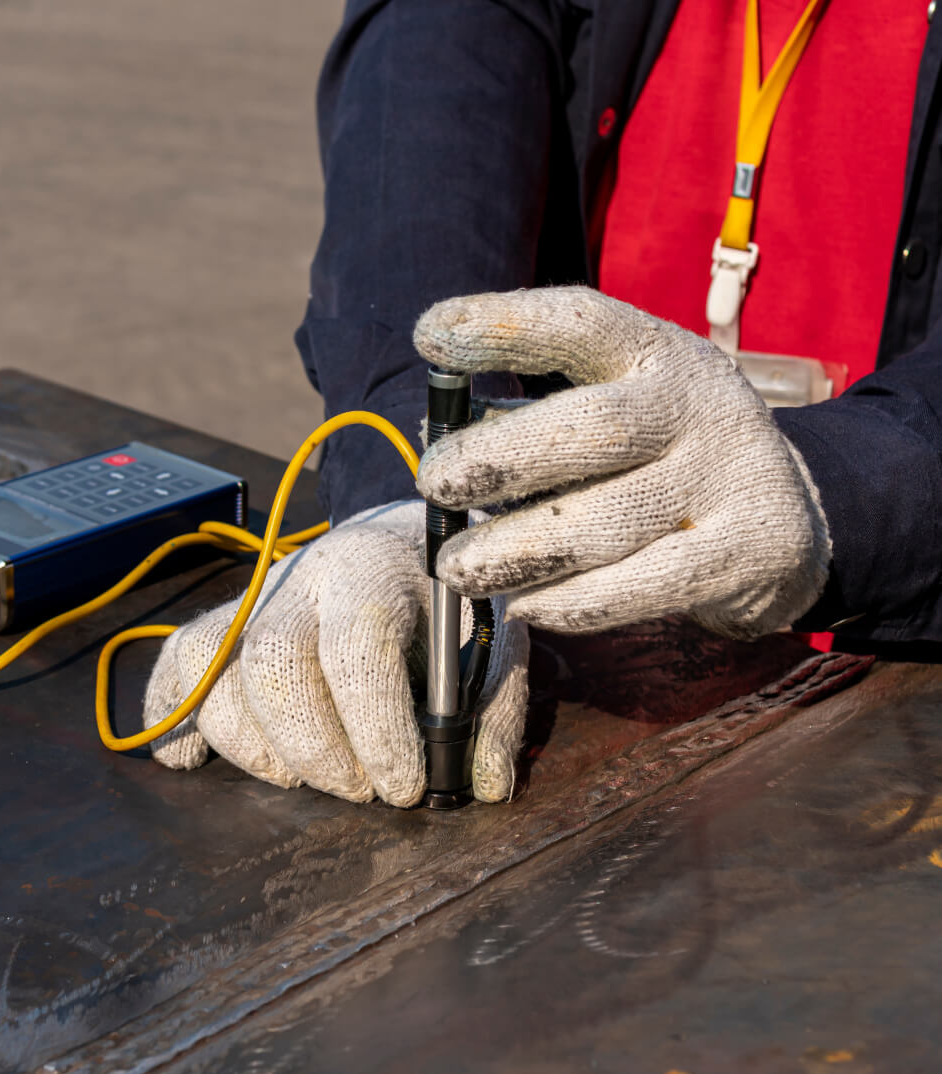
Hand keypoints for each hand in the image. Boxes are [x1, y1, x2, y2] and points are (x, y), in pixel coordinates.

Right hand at [143, 501, 528, 805]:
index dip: (375, 729)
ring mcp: (252, 599)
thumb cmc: (447, 600)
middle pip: (274, 666)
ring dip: (256, 751)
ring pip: (215, 677)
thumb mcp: (492, 638)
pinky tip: (195, 759)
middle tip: (359, 790)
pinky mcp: (222, 622)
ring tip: (307, 774)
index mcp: (373, 569)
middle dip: (315, 750)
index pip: (356, 649)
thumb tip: (482, 784)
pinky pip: (177, 666)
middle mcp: (301, 577)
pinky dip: (175, 719)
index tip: (403, 788)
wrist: (399, 542)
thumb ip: (492, 707)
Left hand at [413, 286, 830, 639]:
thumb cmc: (661, 457)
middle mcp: (699, 406)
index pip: (582, 324)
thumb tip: (438, 439)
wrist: (784, 517)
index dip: (506, 326)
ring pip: (607, 521)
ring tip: (458, 569)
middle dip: (500, 459)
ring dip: (517, 550)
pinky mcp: (745, 552)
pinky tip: (524, 604)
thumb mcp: (616, 410)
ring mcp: (728, 478)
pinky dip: (571, 601)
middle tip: (435, 484)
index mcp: (656, 355)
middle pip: (594, 429)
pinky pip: (641, 586)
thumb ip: (537, 420)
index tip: (432, 333)